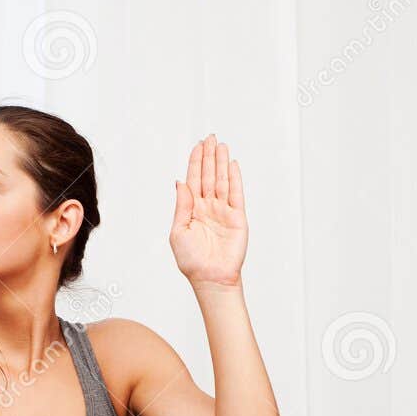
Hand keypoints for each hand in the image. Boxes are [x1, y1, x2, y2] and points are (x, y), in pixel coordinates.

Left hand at [169, 133, 246, 288]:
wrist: (210, 277)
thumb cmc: (192, 261)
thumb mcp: (178, 231)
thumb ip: (181, 205)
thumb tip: (180, 182)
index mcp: (192, 209)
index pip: (194, 180)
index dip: (195, 162)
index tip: (198, 146)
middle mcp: (208, 207)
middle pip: (208, 175)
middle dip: (209, 156)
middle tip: (210, 137)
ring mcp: (223, 211)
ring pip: (222, 180)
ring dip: (221, 162)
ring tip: (221, 145)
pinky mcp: (237, 217)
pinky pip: (236, 194)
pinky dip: (235, 178)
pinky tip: (232, 164)